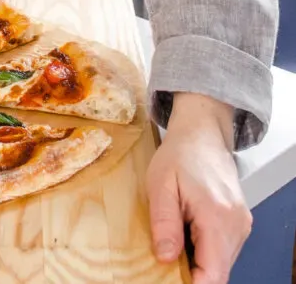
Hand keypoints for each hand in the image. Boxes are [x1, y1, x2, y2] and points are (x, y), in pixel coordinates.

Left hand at [147, 93, 251, 283]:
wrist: (203, 133)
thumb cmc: (180, 154)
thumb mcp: (160, 184)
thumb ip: (164, 222)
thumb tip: (165, 258)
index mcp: (217, 216)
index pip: (213, 274)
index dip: (191, 283)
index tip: (169, 277)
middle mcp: (236, 224)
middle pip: (218, 272)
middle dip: (191, 273)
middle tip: (165, 256)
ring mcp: (241, 224)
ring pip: (221, 263)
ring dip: (198, 262)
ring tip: (174, 239)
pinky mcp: (240, 223)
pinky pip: (224, 250)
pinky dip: (204, 250)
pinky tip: (186, 232)